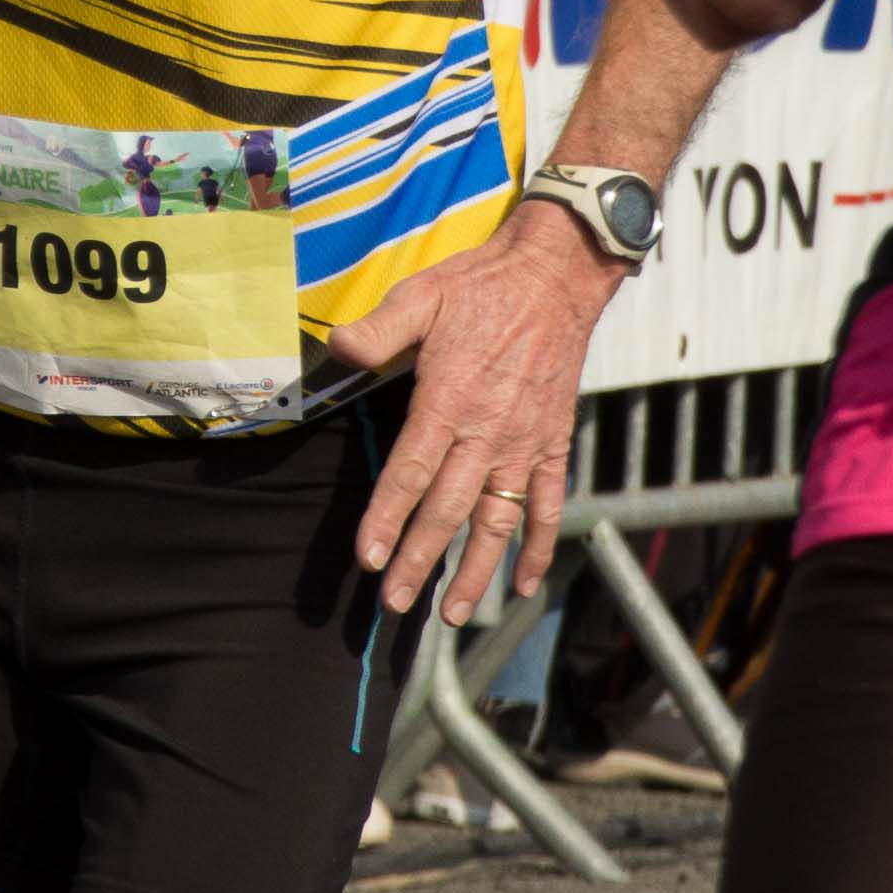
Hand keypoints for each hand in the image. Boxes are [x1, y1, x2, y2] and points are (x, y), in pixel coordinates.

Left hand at [335, 201, 618, 617]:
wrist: (555, 278)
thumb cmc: (479, 287)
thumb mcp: (421, 295)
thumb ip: (379, 330)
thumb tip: (337, 349)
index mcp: (448, 400)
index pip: (410, 474)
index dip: (387, 520)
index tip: (368, 559)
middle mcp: (487, 433)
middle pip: (447, 510)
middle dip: (419, 560)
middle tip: (394, 603)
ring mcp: (524, 444)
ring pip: (497, 521)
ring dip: (476, 571)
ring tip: (450, 614)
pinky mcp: (553, 445)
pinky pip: (548, 505)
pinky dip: (539, 547)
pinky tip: (525, 584)